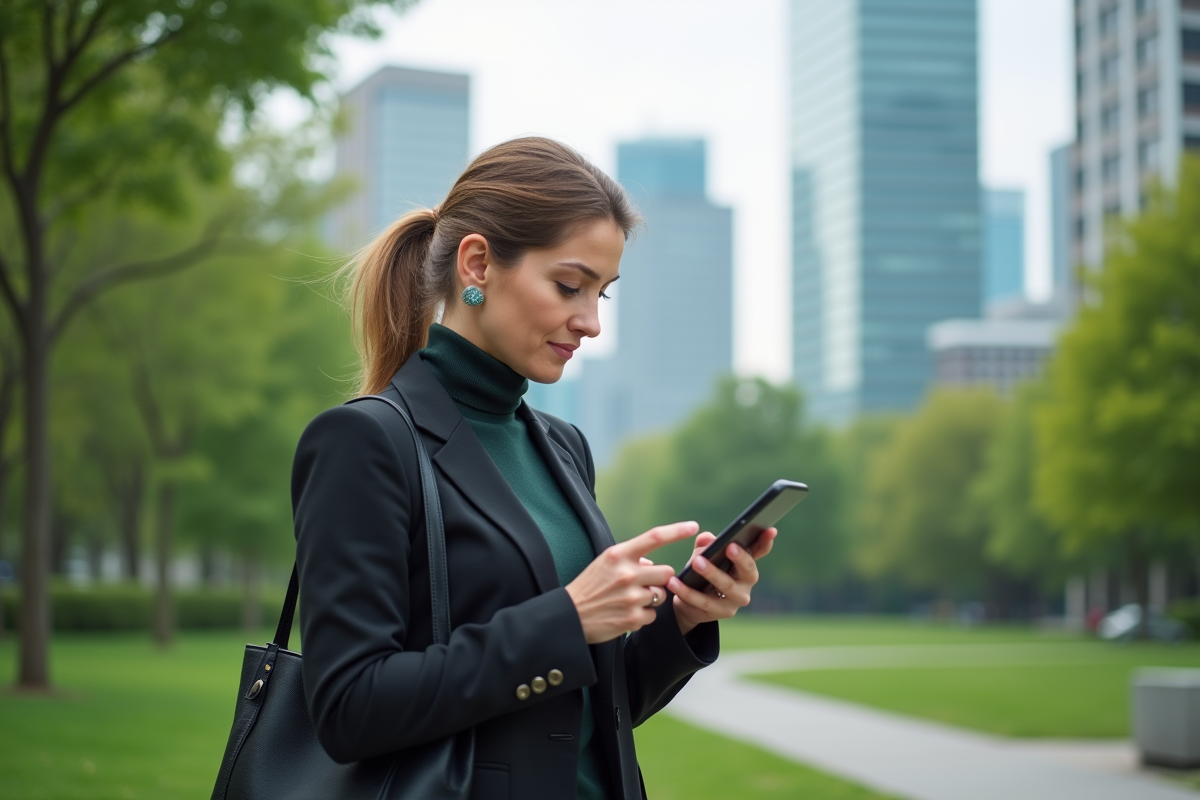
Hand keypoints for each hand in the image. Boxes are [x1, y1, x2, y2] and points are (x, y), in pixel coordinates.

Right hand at [566, 521, 698, 643]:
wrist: (570, 616)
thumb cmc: (590, 586)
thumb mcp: (605, 564)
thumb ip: (630, 559)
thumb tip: (653, 563)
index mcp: (618, 555)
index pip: (654, 537)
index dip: (676, 531)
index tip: (693, 526)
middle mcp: (627, 574)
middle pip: (666, 572)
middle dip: (659, 579)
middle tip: (642, 584)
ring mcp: (631, 597)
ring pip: (661, 595)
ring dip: (651, 598)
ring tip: (628, 600)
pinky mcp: (633, 618)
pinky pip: (653, 614)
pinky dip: (643, 615)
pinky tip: (625, 614)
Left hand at [668, 528, 776, 635]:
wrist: (688, 602)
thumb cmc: (700, 573)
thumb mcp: (701, 556)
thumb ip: (704, 546)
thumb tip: (708, 538)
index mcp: (745, 564)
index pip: (759, 552)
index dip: (766, 542)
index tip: (770, 529)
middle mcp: (746, 582)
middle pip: (747, 570)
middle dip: (740, 558)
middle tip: (729, 546)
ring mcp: (736, 599)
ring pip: (726, 585)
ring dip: (711, 573)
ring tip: (696, 562)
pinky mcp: (722, 613)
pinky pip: (703, 601)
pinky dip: (687, 591)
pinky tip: (674, 582)